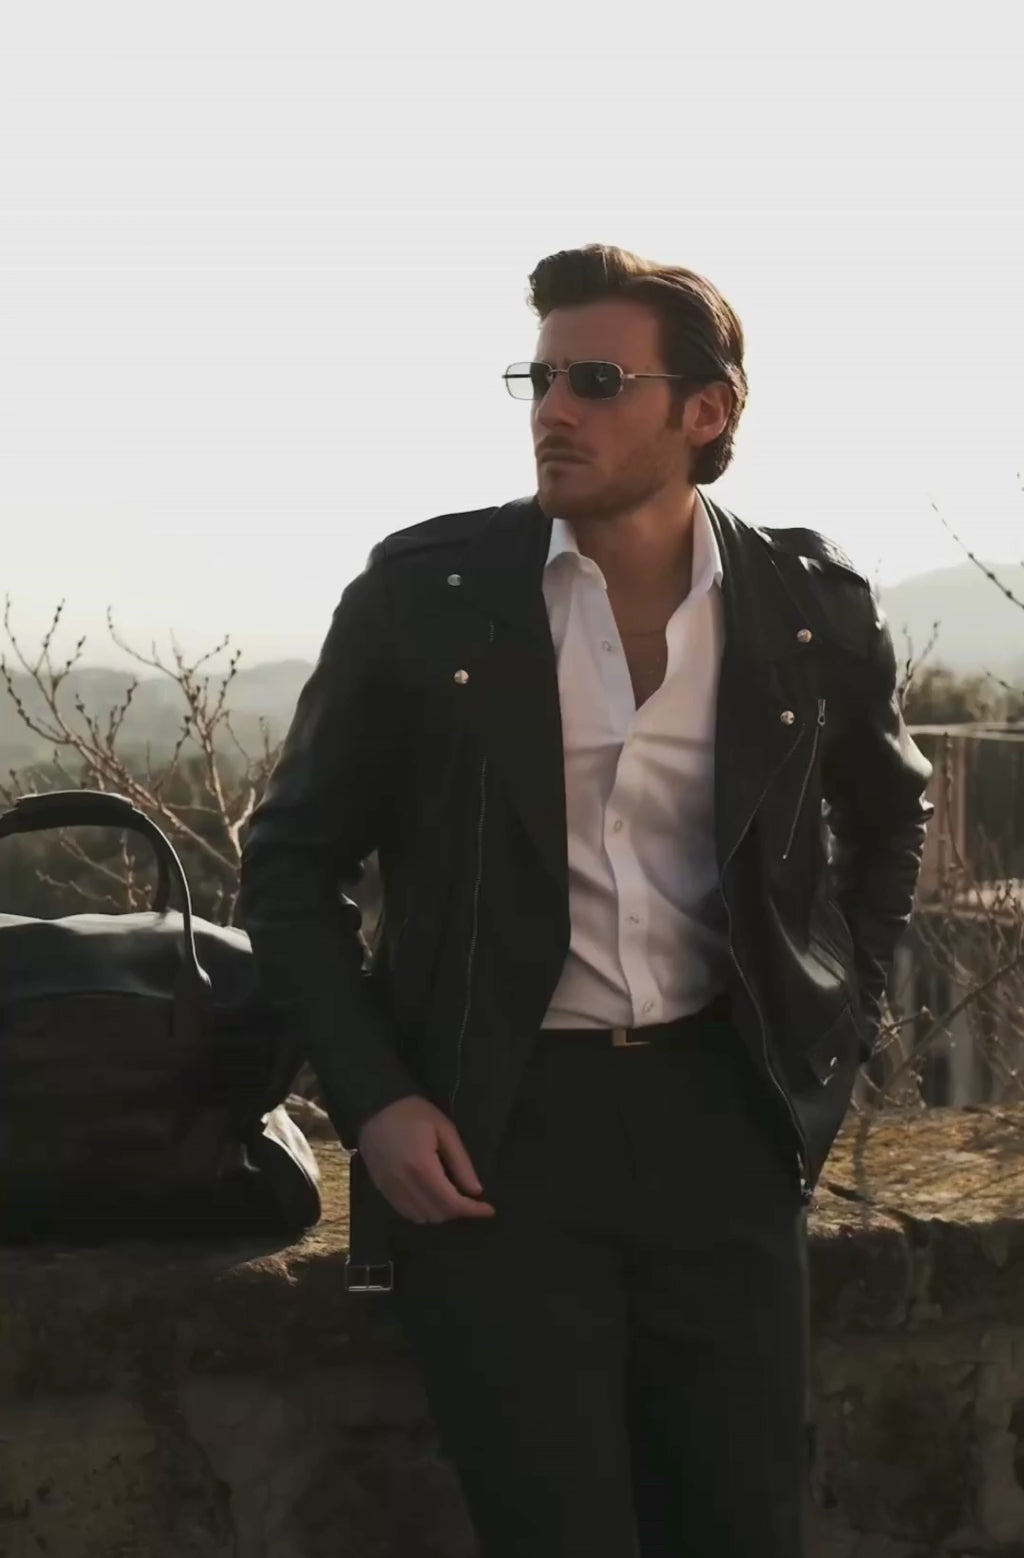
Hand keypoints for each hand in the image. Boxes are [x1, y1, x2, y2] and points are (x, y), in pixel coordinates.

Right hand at [356, 1095, 496, 1223]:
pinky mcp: (381, 1189)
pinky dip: (422, 1211)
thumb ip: (461, 1162)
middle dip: (457, 1211)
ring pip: (420, 1218)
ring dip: (439, 1213)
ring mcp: (390, 1189)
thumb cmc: (414, 1113)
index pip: (451, 1203)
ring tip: (450, 1197)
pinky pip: (405, 1212)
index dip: (472, 1210)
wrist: (375, 1107)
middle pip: (437, 1215)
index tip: (489, 1210)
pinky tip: (430, 1196)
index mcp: (422, 1168)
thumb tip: (476, 1191)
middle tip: (469, 1198)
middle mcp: (404, 1184)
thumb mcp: (444, 1129)